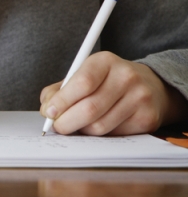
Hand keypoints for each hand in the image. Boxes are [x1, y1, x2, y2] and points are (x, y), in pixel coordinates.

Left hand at [39, 51, 187, 135]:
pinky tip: (100, 124)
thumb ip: (59, 90)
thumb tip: (47, 110)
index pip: (82, 83)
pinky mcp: (146, 118)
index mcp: (105, 61)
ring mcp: (139, 97)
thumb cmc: (106, 83)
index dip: (62, 101)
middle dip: (66, 122)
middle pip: (89, 109)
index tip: (49, 112)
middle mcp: (126, 76)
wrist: (150, 87)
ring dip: (82, 130)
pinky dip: (99, 136)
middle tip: (58, 126)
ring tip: (80, 123)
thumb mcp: (82, 76)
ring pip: (98, 126)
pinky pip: (112, 135)